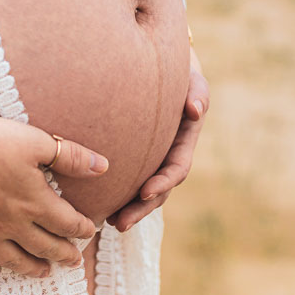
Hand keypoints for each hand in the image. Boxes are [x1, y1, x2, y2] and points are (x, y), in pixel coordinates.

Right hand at [0, 115, 106, 280]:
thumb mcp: (32, 140)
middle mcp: (11, 224)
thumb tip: (103, 167)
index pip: (66, 222)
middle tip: (75, 262)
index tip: (91, 231)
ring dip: (31, 269)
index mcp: (33, 201)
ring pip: (12, 260)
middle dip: (64, 255)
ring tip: (43, 274)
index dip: (82, 229)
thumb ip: (70, 156)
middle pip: (44, 246)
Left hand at [106, 48, 208, 231]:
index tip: (145, 193)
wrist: (166, 71)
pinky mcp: (135, 158)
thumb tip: (194, 109)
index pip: (177, 169)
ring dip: (128, 209)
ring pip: (142, 191)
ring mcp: (153, 159)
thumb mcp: (192, 80)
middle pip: (158, 190)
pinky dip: (116, 193)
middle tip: (119, 223)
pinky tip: (97, 205)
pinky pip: (127, 179)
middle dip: (140, 208)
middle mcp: (169, 155)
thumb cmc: (180, 73)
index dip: (163, 183)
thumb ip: (197, 92)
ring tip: (108, 223)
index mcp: (184, 142)